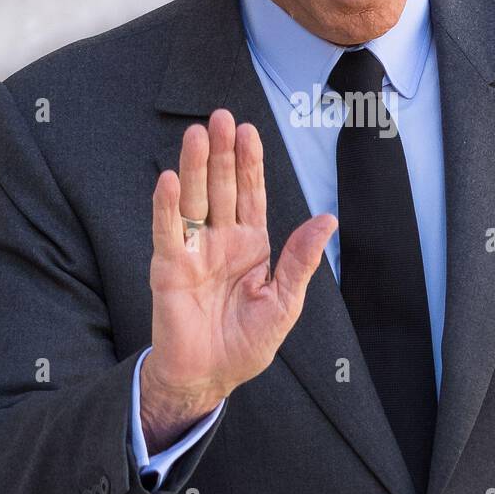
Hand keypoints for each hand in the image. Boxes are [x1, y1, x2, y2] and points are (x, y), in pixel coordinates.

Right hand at [140, 109, 336, 451]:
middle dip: (221, 153)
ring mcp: (193, 251)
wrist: (209, 377)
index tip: (248, 130)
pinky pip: (168, 232)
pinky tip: (168, 180)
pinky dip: (167, 207)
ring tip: (196, 134)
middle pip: (221, 187)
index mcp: (250, 244)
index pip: (251, 193)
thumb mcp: (284, 301)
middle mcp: (220, 240)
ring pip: (194, 200)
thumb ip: (300, 259)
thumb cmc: (246, 343)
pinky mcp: (168, 268)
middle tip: (219, 117)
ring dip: (193, 167)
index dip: (249, 162)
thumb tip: (327, 219)